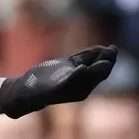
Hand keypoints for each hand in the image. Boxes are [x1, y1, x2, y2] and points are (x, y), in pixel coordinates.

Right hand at [0, 45, 116, 118]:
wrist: (26, 90)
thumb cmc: (39, 90)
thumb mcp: (56, 85)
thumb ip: (71, 77)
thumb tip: (84, 68)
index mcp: (81, 90)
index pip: (97, 77)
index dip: (102, 67)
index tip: (107, 60)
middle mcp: (80, 83)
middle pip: (97, 70)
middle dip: (106, 59)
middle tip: (112, 49)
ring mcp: (73, 74)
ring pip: (90, 63)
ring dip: (99, 55)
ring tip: (109, 48)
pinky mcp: (66, 67)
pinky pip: (80, 59)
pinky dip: (88, 53)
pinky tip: (95, 48)